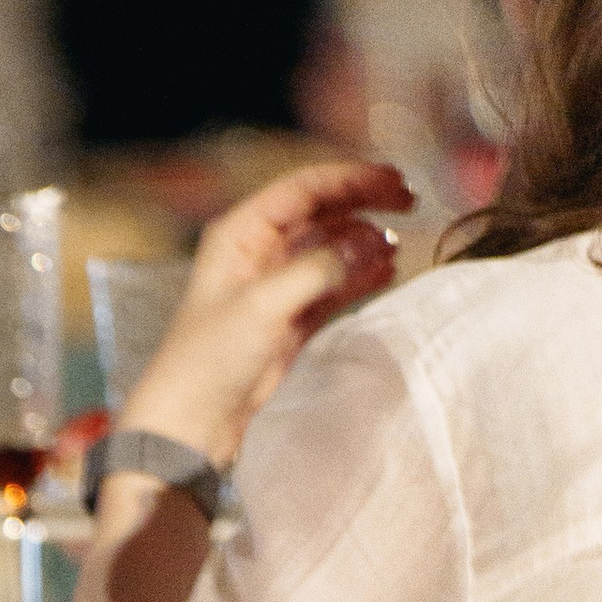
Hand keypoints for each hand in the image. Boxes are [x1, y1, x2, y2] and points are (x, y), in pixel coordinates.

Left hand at [118, 157, 411, 475]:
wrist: (191, 423)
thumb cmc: (207, 360)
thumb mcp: (263, 305)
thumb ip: (318, 269)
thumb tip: (368, 242)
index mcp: (240, 233)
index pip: (305, 188)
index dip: (352, 179)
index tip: (394, 179)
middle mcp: (259, 252)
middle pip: (323, 212)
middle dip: (366, 204)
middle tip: (409, 203)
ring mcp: (277, 285)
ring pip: (332, 249)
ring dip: (365, 245)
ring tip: (395, 249)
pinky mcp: (290, 318)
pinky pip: (333, 286)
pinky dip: (360, 277)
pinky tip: (386, 272)